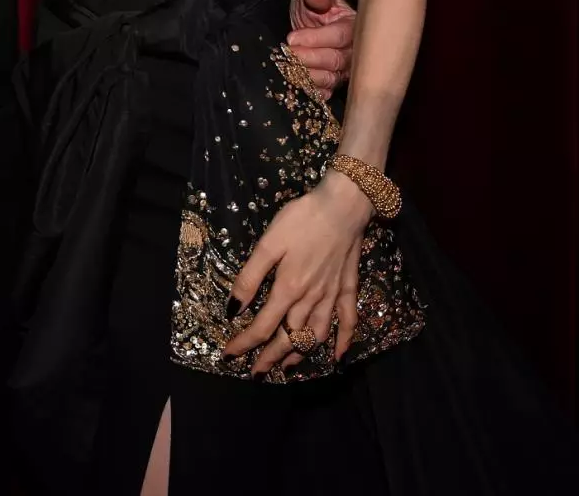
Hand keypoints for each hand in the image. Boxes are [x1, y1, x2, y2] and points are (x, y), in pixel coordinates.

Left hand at [223, 174, 372, 373]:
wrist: (343, 206)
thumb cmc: (301, 220)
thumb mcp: (268, 243)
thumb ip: (250, 277)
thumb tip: (234, 308)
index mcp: (288, 289)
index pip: (263, 327)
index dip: (244, 344)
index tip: (229, 355)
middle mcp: (311, 300)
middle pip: (289, 338)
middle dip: (271, 358)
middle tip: (256, 372)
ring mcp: (332, 297)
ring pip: (316, 335)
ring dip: (301, 354)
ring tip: (287, 367)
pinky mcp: (348, 289)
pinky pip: (348, 322)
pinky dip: (343, 342)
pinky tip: (337, 356)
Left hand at [287, 0, 355, 97]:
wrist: (309, 22)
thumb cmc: (314, 9)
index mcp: (354, 26)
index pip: (338, 36)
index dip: (315, 38)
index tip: (292, 37)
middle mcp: (354, 51)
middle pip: (336, 60)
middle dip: (309, 58)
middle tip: (289, 54)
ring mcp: (346, 69)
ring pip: (331, 78)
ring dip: (309, 76)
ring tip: (291, 71)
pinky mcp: (335, 82)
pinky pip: (327, 92)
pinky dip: (314, 91)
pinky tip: (300, 87)